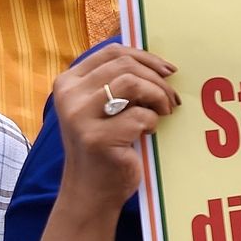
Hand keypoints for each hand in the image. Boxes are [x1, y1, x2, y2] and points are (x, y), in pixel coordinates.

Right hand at [52, 44, 179, 209]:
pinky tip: (148, 133)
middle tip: (172, 98)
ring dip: (159, 96)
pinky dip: (153, 122)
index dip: (146, 56)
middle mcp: (68, 95)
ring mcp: (79, 116)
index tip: (168, 71)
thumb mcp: (103, 107)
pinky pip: (141, 116)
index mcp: (69, 82)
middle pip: (126, 65)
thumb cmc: (106, 144)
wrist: (92, 189)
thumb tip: (160, 63)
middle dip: (158, 79)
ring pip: (133, 82)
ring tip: (165, 112)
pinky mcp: (96, 137)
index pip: (112, 51)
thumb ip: (118, 83)